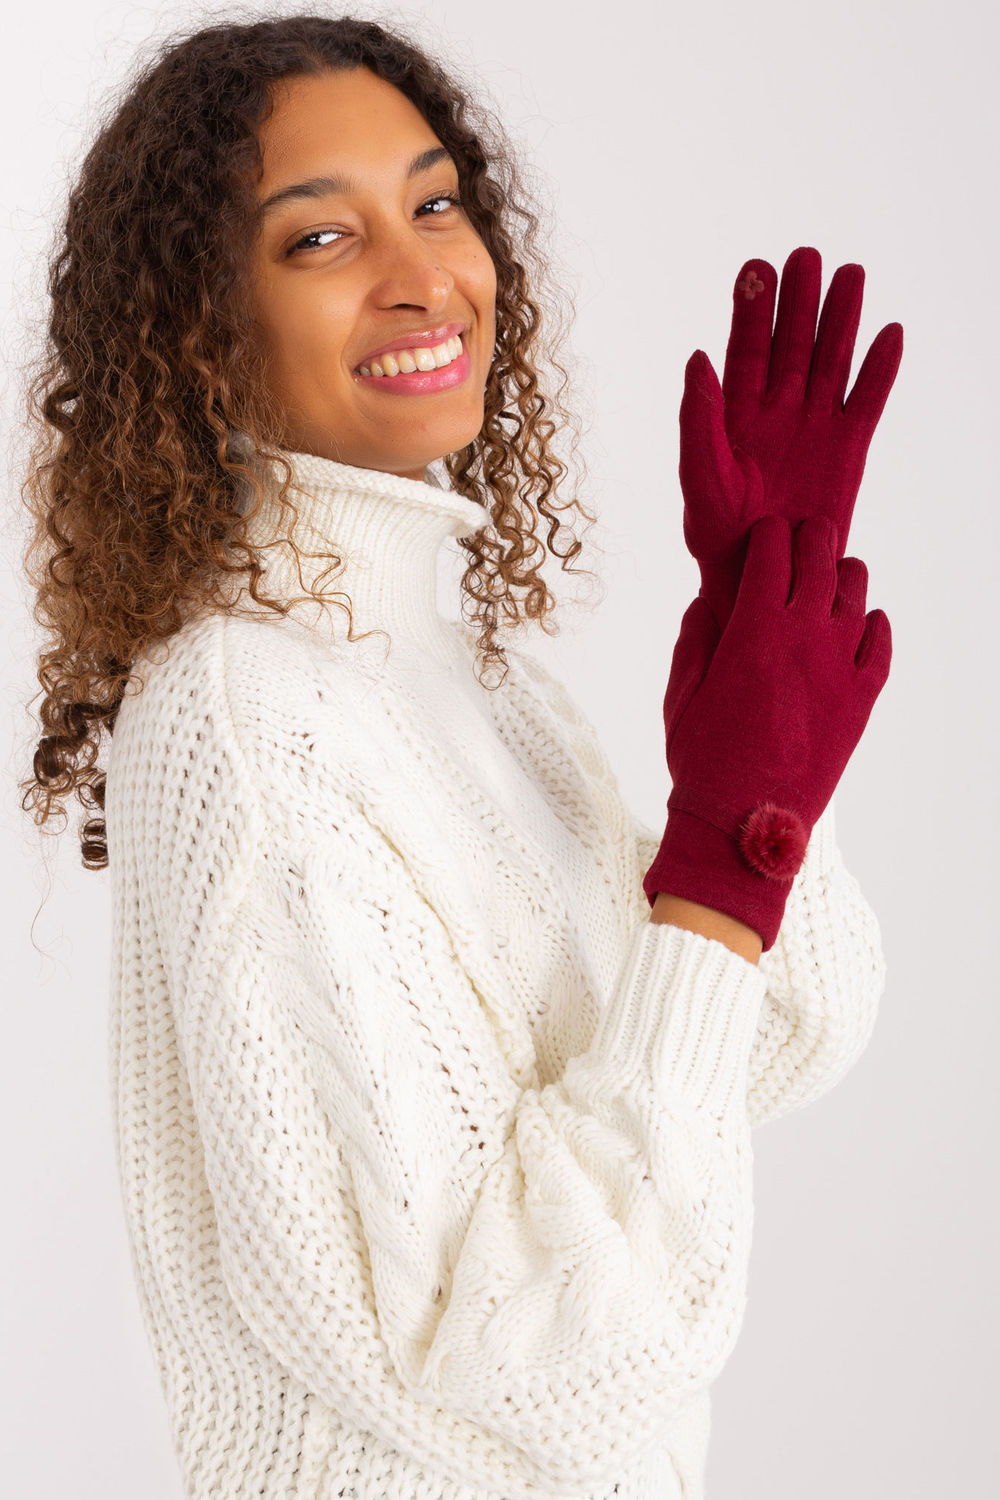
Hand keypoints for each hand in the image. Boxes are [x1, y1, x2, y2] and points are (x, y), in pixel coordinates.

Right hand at [642, 513, 890, 950]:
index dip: (767, 534)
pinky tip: (863, 623)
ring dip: (841, 577)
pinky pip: (881, 645)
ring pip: (857, 592)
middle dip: (809, 540)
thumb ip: (694, 641)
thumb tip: (707, 603)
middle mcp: (804, 637)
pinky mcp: (861, 700)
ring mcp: (839, 667)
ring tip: (828, 582)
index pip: (772, 550)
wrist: (744, 824)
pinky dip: (874, 626)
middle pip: (821, 557)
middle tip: (800, 544)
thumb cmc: (701, 762)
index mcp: (753, 628)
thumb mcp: (680, 696)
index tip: (762, 537)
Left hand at [679, 246, 902, 631]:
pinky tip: (889, 333)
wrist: (760, 578)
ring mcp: (814, 426)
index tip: (757, 266)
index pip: (745, 348)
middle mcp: (776, 411)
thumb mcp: (700, 477)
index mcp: (734, 412)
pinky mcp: (848, 449)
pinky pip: (867, 401)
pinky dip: (879, 369)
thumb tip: (697, 357)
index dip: (751, 309)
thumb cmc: (718, 536)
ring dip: (841, 319)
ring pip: (831, 361)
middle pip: (791, 343)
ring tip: (852, 274)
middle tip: (806, 256)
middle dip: (798, 300)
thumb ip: (698, 420)